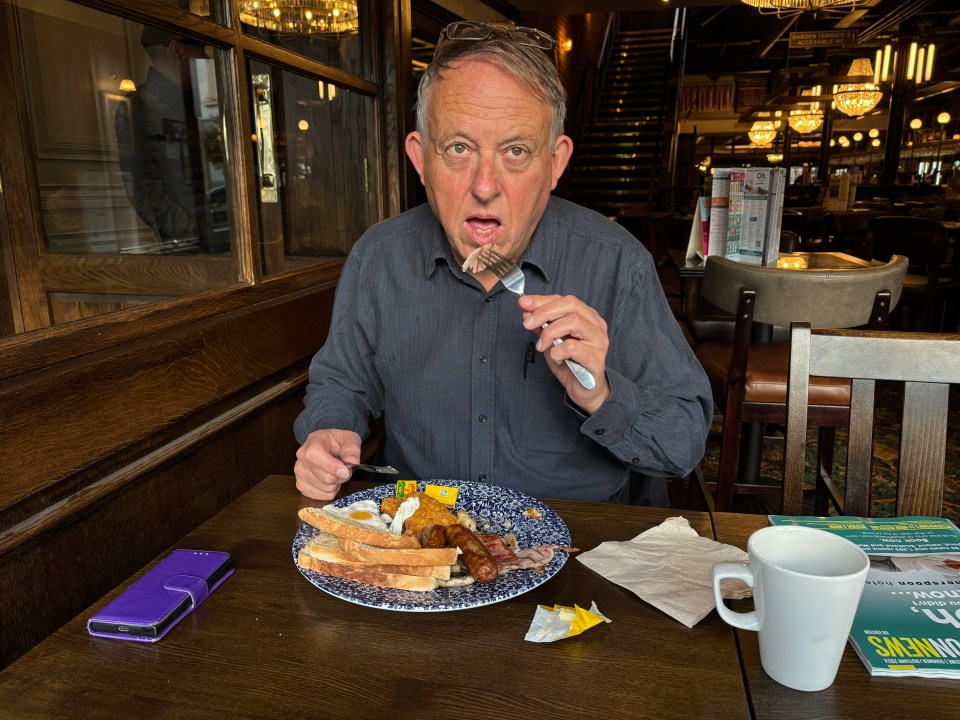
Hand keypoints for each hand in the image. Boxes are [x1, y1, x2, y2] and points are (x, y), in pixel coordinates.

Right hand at [294, 428, 361, 500]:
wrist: (328, 447)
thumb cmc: (338, 442)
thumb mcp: (350, 438)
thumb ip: (352, 449)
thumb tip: (352, 461)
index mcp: (313, 441)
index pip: (314, 454)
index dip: (330, 465)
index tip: (345, 471)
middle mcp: (302, 456)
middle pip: (322, 476)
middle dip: (340, 477)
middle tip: (345, 470)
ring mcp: (299, 472)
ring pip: (324, 488)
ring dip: (336, 484)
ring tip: (336, 474)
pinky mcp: (301, 485)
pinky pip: (320, 496)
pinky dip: (329, 492)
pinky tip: (330, 482)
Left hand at [518, 294, 609, 412]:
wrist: (584, 391)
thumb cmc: (570, 364)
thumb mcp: (551, 341)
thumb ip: (542, 325)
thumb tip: (527, 311)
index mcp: (588, 317)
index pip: (564, 300)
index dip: (542, 300)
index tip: (523, 303)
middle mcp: (596, 325)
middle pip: (571, 305)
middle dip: (544, 312)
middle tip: (527, 323)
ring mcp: (599, 340)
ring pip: (573, 321)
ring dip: (550, 332)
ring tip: (542, 345)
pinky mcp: (596, 357)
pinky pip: (571, 347)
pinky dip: (557, 352)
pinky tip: (556, 359)